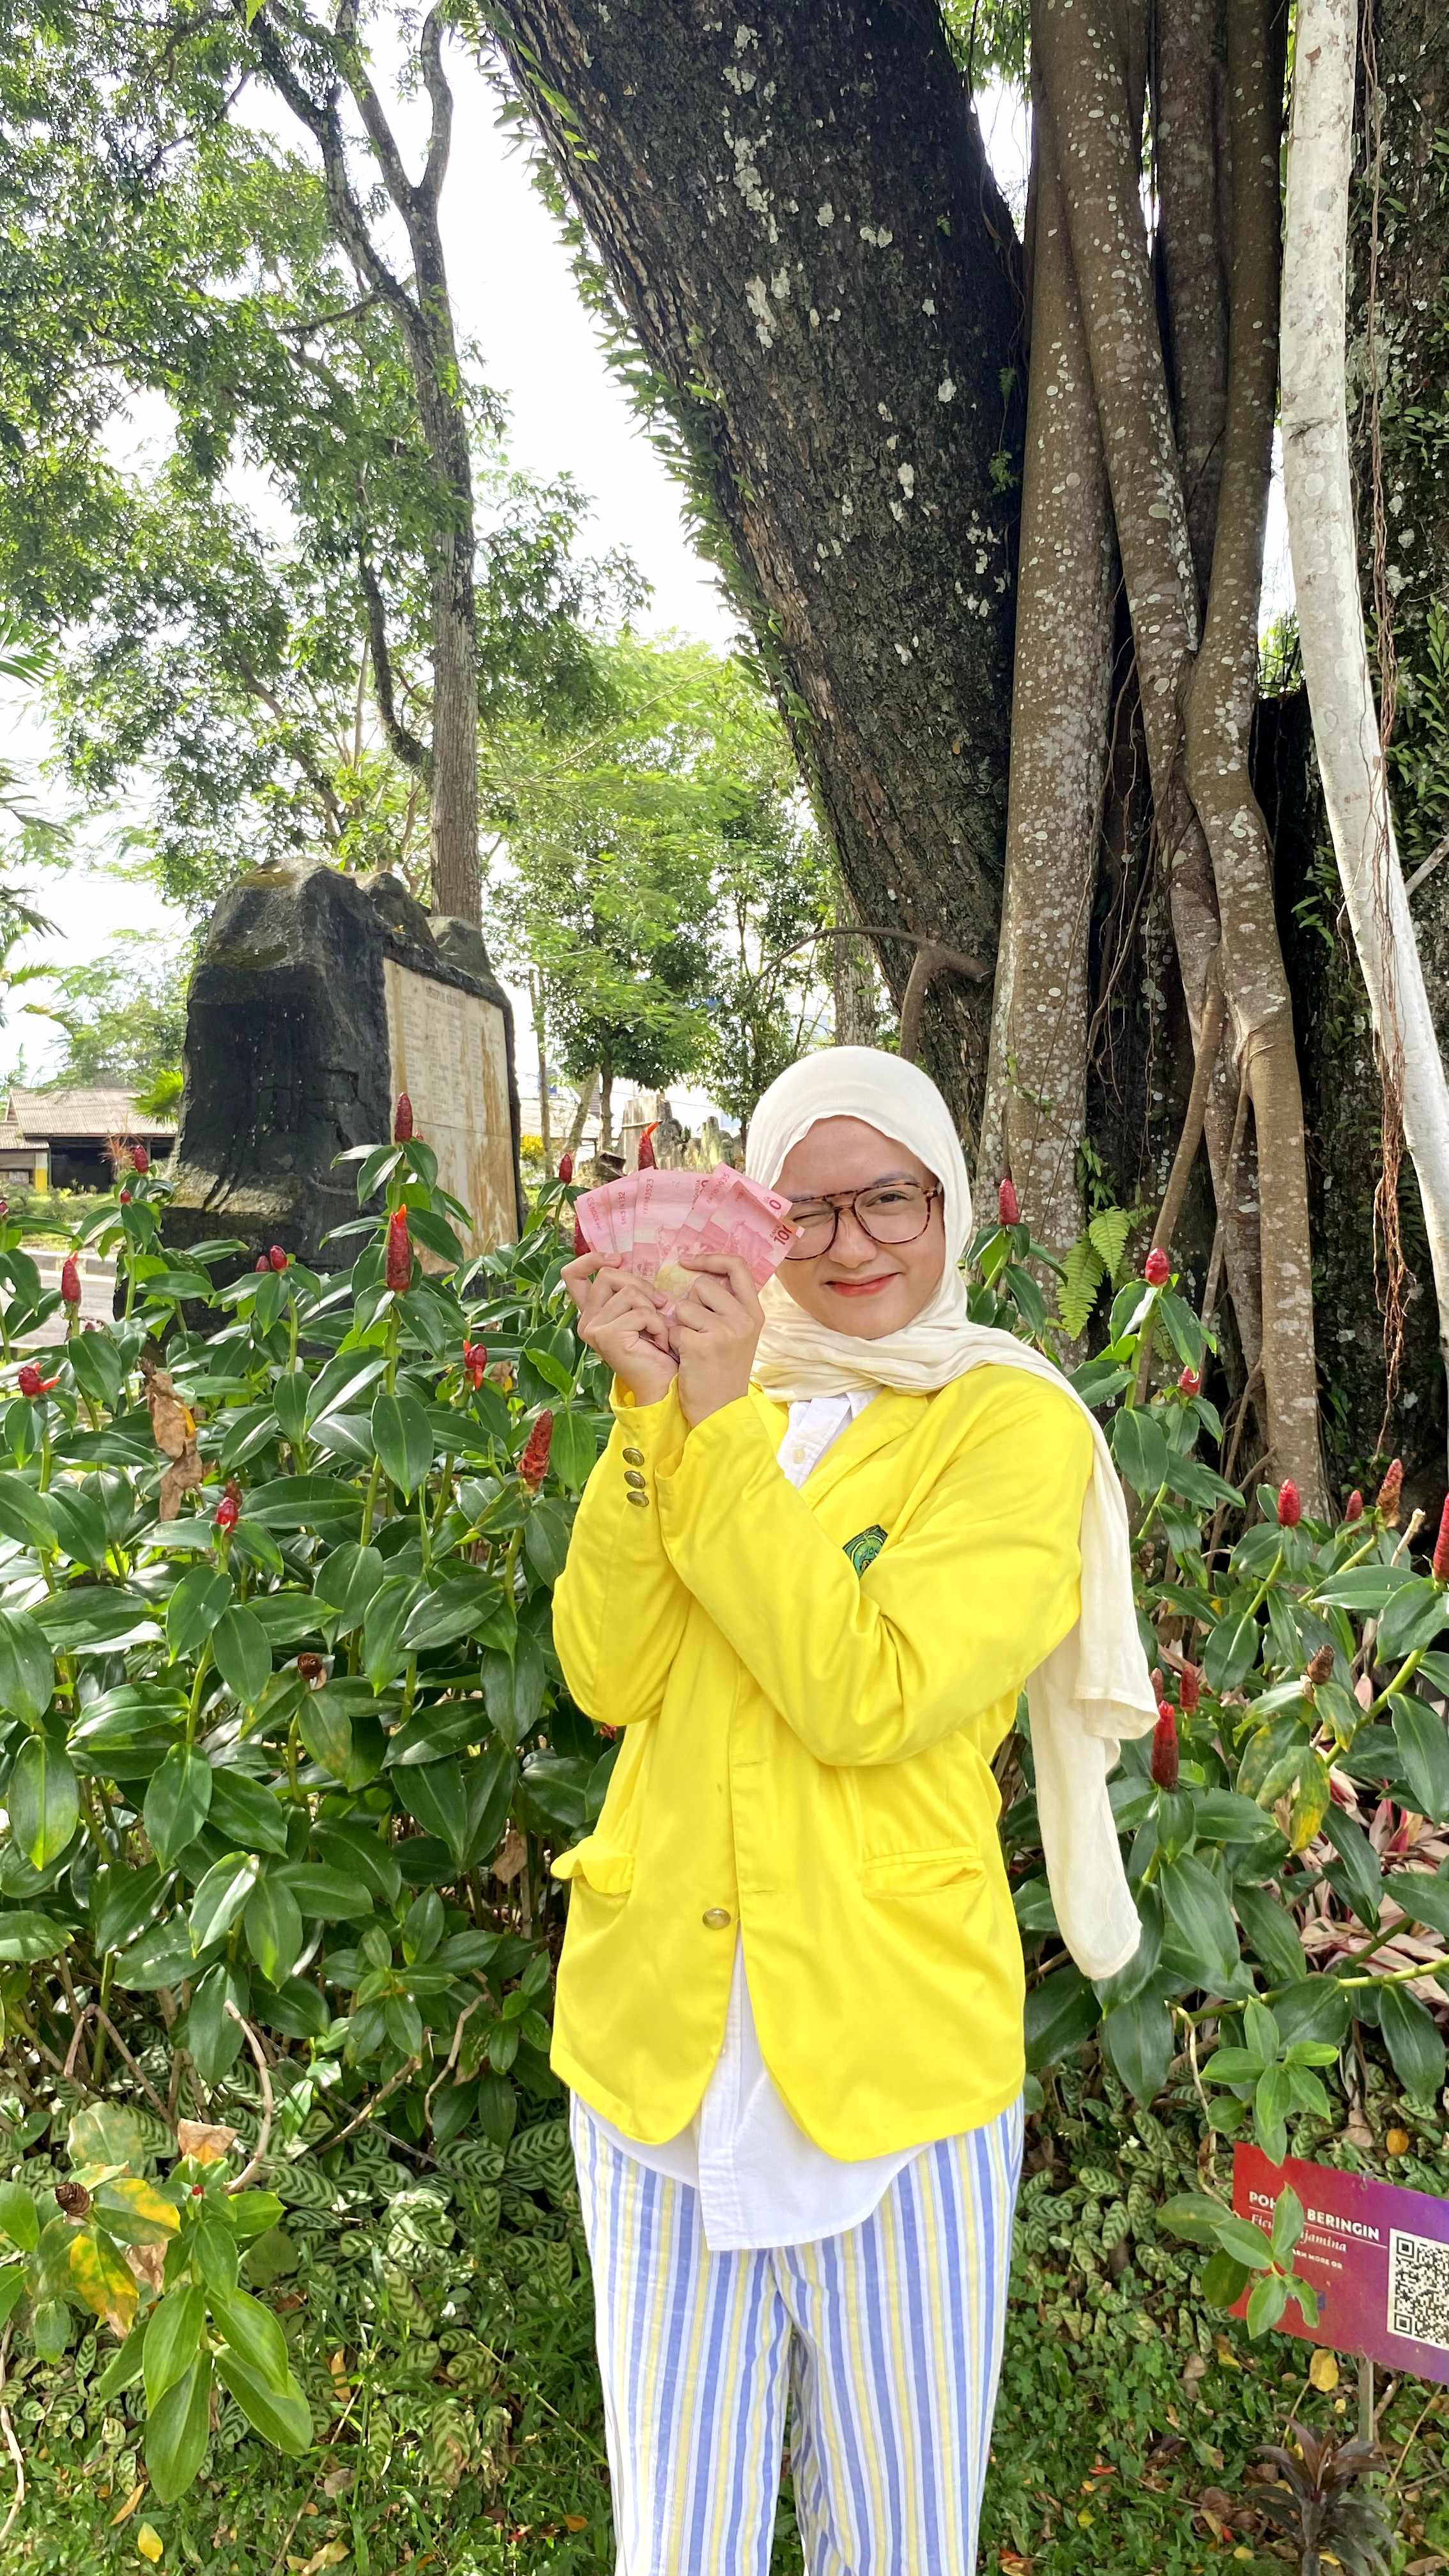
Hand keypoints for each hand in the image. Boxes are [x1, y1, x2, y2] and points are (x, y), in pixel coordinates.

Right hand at [564, 1252, 677, 1407]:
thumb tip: (623, 1262)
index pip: (572, 1275)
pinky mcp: (608, 1336)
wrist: (661, 1385)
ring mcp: (594, 1329)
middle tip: (659, 1304)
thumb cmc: (655, 1348)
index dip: (592, 1259)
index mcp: (591, 1313)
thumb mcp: (639, 1311)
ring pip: (629, 1292)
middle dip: (641, 1285)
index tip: (617, 1260)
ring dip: (653, 1309)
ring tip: (658, 1330)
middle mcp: (586, 1322)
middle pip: (609, 1276)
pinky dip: (659, 1324)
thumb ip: (627, 1291)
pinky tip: (660, 1342)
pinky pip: (642, 1312)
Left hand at [670, 1256, 763, 1426]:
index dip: (711, 1258)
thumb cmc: (723, 1372)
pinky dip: (674, 1342)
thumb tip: (700, 1274)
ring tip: (692, 1346)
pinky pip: (674, 1328)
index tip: (689, 1262)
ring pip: (683, 1307)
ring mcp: (724, 1332)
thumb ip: (728, 1306)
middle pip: (702, 1285)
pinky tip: (686, 1358)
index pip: (737, 1266)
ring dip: (680, 1325)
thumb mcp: (739, 1335)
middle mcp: (743, 1319)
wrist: (721, 1411)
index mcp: (754, 1313)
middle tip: (697, 1331)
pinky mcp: (701, 1345)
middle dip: (690, 1304)